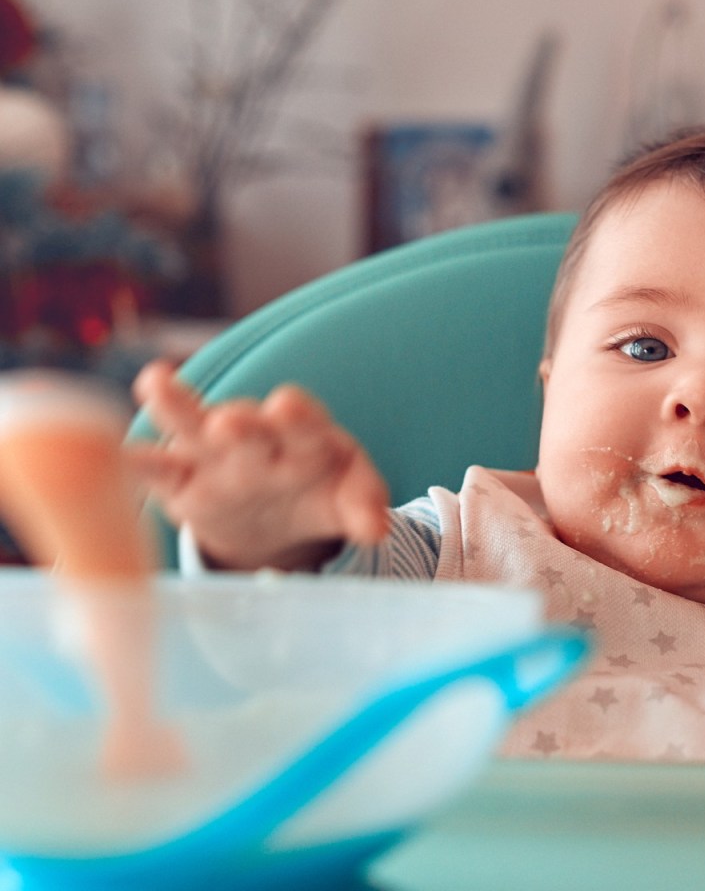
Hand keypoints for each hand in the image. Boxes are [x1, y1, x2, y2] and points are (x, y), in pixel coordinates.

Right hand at [129, 361, 389, 570]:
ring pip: (192, 427)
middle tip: (229, 421)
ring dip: (176, 407)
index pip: (305, 421)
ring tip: (155, 383)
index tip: (288, 409)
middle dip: (240, 423)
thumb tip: (379, 529)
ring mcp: (215, 457)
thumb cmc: (318, 489)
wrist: (277, 513)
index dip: (297, 415)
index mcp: (305, 437)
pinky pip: (157, 470)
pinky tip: (117, 453)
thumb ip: (363, 505)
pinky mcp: (182, 483)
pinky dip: (137, 462)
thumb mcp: (347, 497)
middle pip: (248, 425)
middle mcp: (258, 439)